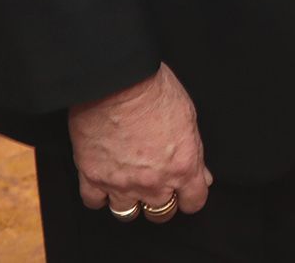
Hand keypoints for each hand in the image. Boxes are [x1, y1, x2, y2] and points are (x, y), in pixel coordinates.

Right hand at [69, 62, 211, 221]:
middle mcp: (154, 182)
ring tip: (129, 184)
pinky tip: (104, 181)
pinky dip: (99, 195)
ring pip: (127, 213)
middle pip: (160, 213)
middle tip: (157, 184)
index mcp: (182, 166)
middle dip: (161, 201)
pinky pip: (95, 202)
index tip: (186, 191)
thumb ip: (194, 151)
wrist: (117, 81)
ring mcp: (121, 183)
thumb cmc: (154, 90)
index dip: (190, 197)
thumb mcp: (188, 116)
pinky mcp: (92, 177)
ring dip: (130, 201)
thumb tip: (201, 174)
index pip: (194, 202)